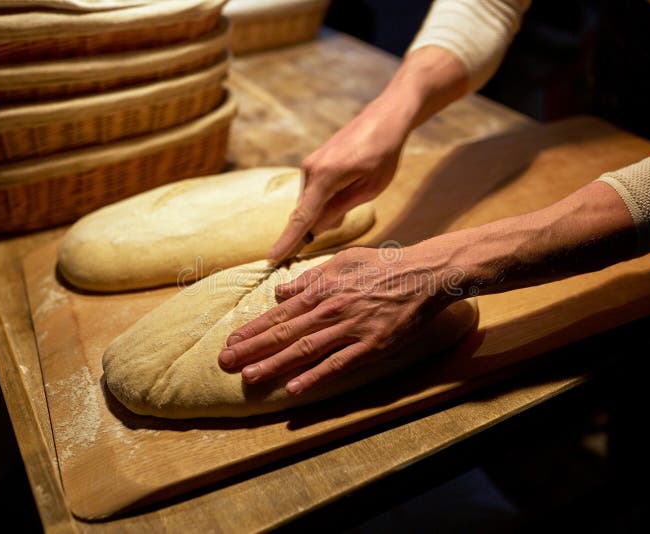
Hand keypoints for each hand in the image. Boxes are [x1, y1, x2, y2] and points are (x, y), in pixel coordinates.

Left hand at [219, 244, 458, 395]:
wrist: (424, 274)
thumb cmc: (383, 266)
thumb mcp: (343, 260)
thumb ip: (310, 278)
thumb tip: (281, 292)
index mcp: (322, 289)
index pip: (279, 313)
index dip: (252, 329)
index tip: (230, 341)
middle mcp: (330, 309)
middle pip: (284, 333)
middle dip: (252, 348)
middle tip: (225, 362)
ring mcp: (350, 328)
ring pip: (305, 349)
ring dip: (274, 364)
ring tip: (249, 377)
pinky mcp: (371, 345)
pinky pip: (338, 364)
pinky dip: (315, 376)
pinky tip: (293, 388)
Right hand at [268, 99, 409, 262]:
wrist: (384, 118)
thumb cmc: (383, 154)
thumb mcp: (370, 188)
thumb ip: (340, 209)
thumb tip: (316, 229)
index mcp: (326, 176)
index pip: (303, 217)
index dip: (288, 241)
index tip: (272, 258)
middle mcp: (310, 169)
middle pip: (307, 212)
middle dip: (324, 221)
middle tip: (352, 203)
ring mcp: (309, 164)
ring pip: (311, 202)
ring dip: (328, 208)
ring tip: (355, 187)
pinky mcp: (312, 162)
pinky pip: (313, 191)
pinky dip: (326, 197)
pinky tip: (347, 184)